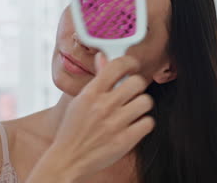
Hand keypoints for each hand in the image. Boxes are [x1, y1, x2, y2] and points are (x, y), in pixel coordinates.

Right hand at [46, 52, 154, 181]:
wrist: (68, 159)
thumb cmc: (73, 129)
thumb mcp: (79, 101)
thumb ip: (95, 80)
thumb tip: (102, 57)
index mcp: (90, 94)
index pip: (117, 66)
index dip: (130, 62)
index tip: (133, 66)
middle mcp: (103, 106)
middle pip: (137, 82)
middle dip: (138, 85)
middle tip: (133, 91)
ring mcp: (115, 124)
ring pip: (146, 101)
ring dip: (142, 104)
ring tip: (134, 109)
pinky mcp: (125, 141)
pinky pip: (148, 123)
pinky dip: (144, 123)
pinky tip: (135, 124)